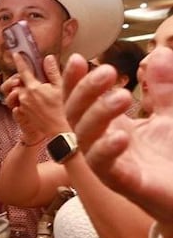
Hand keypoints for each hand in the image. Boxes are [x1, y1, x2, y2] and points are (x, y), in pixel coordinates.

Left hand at [5, 53, 70, 144]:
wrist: (56, 127)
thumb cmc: (60, 108)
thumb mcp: (59, 88)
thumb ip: (52, 72)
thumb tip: (48, 58)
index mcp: (33, 87)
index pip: (23, 71)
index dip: (19, 61)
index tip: (16, 54)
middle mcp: (24, 95)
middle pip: (14, 81)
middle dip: (18, 78)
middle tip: (25, 79)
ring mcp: (20, 104)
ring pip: (12, 92)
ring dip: (17, 90)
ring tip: (26, 91)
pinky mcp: (19, 112)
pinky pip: (14, 103)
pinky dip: (18, 101)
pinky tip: (28, 102)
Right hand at [63, 52, 172, 230]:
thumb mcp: (170, 116)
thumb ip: (164, 88)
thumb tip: (161, 52)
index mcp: (109, 127)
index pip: (80, 101)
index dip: (74, 81)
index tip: (77, 59)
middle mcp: (102, 144)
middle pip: (75, 115)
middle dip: (85, 91)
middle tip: (107, 71)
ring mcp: (109, 165)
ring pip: (85, 139)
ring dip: (98, 115)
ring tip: (121, 96)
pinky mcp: (124, 184)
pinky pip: (104, 168)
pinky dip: (107, 151)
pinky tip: (120, 136)